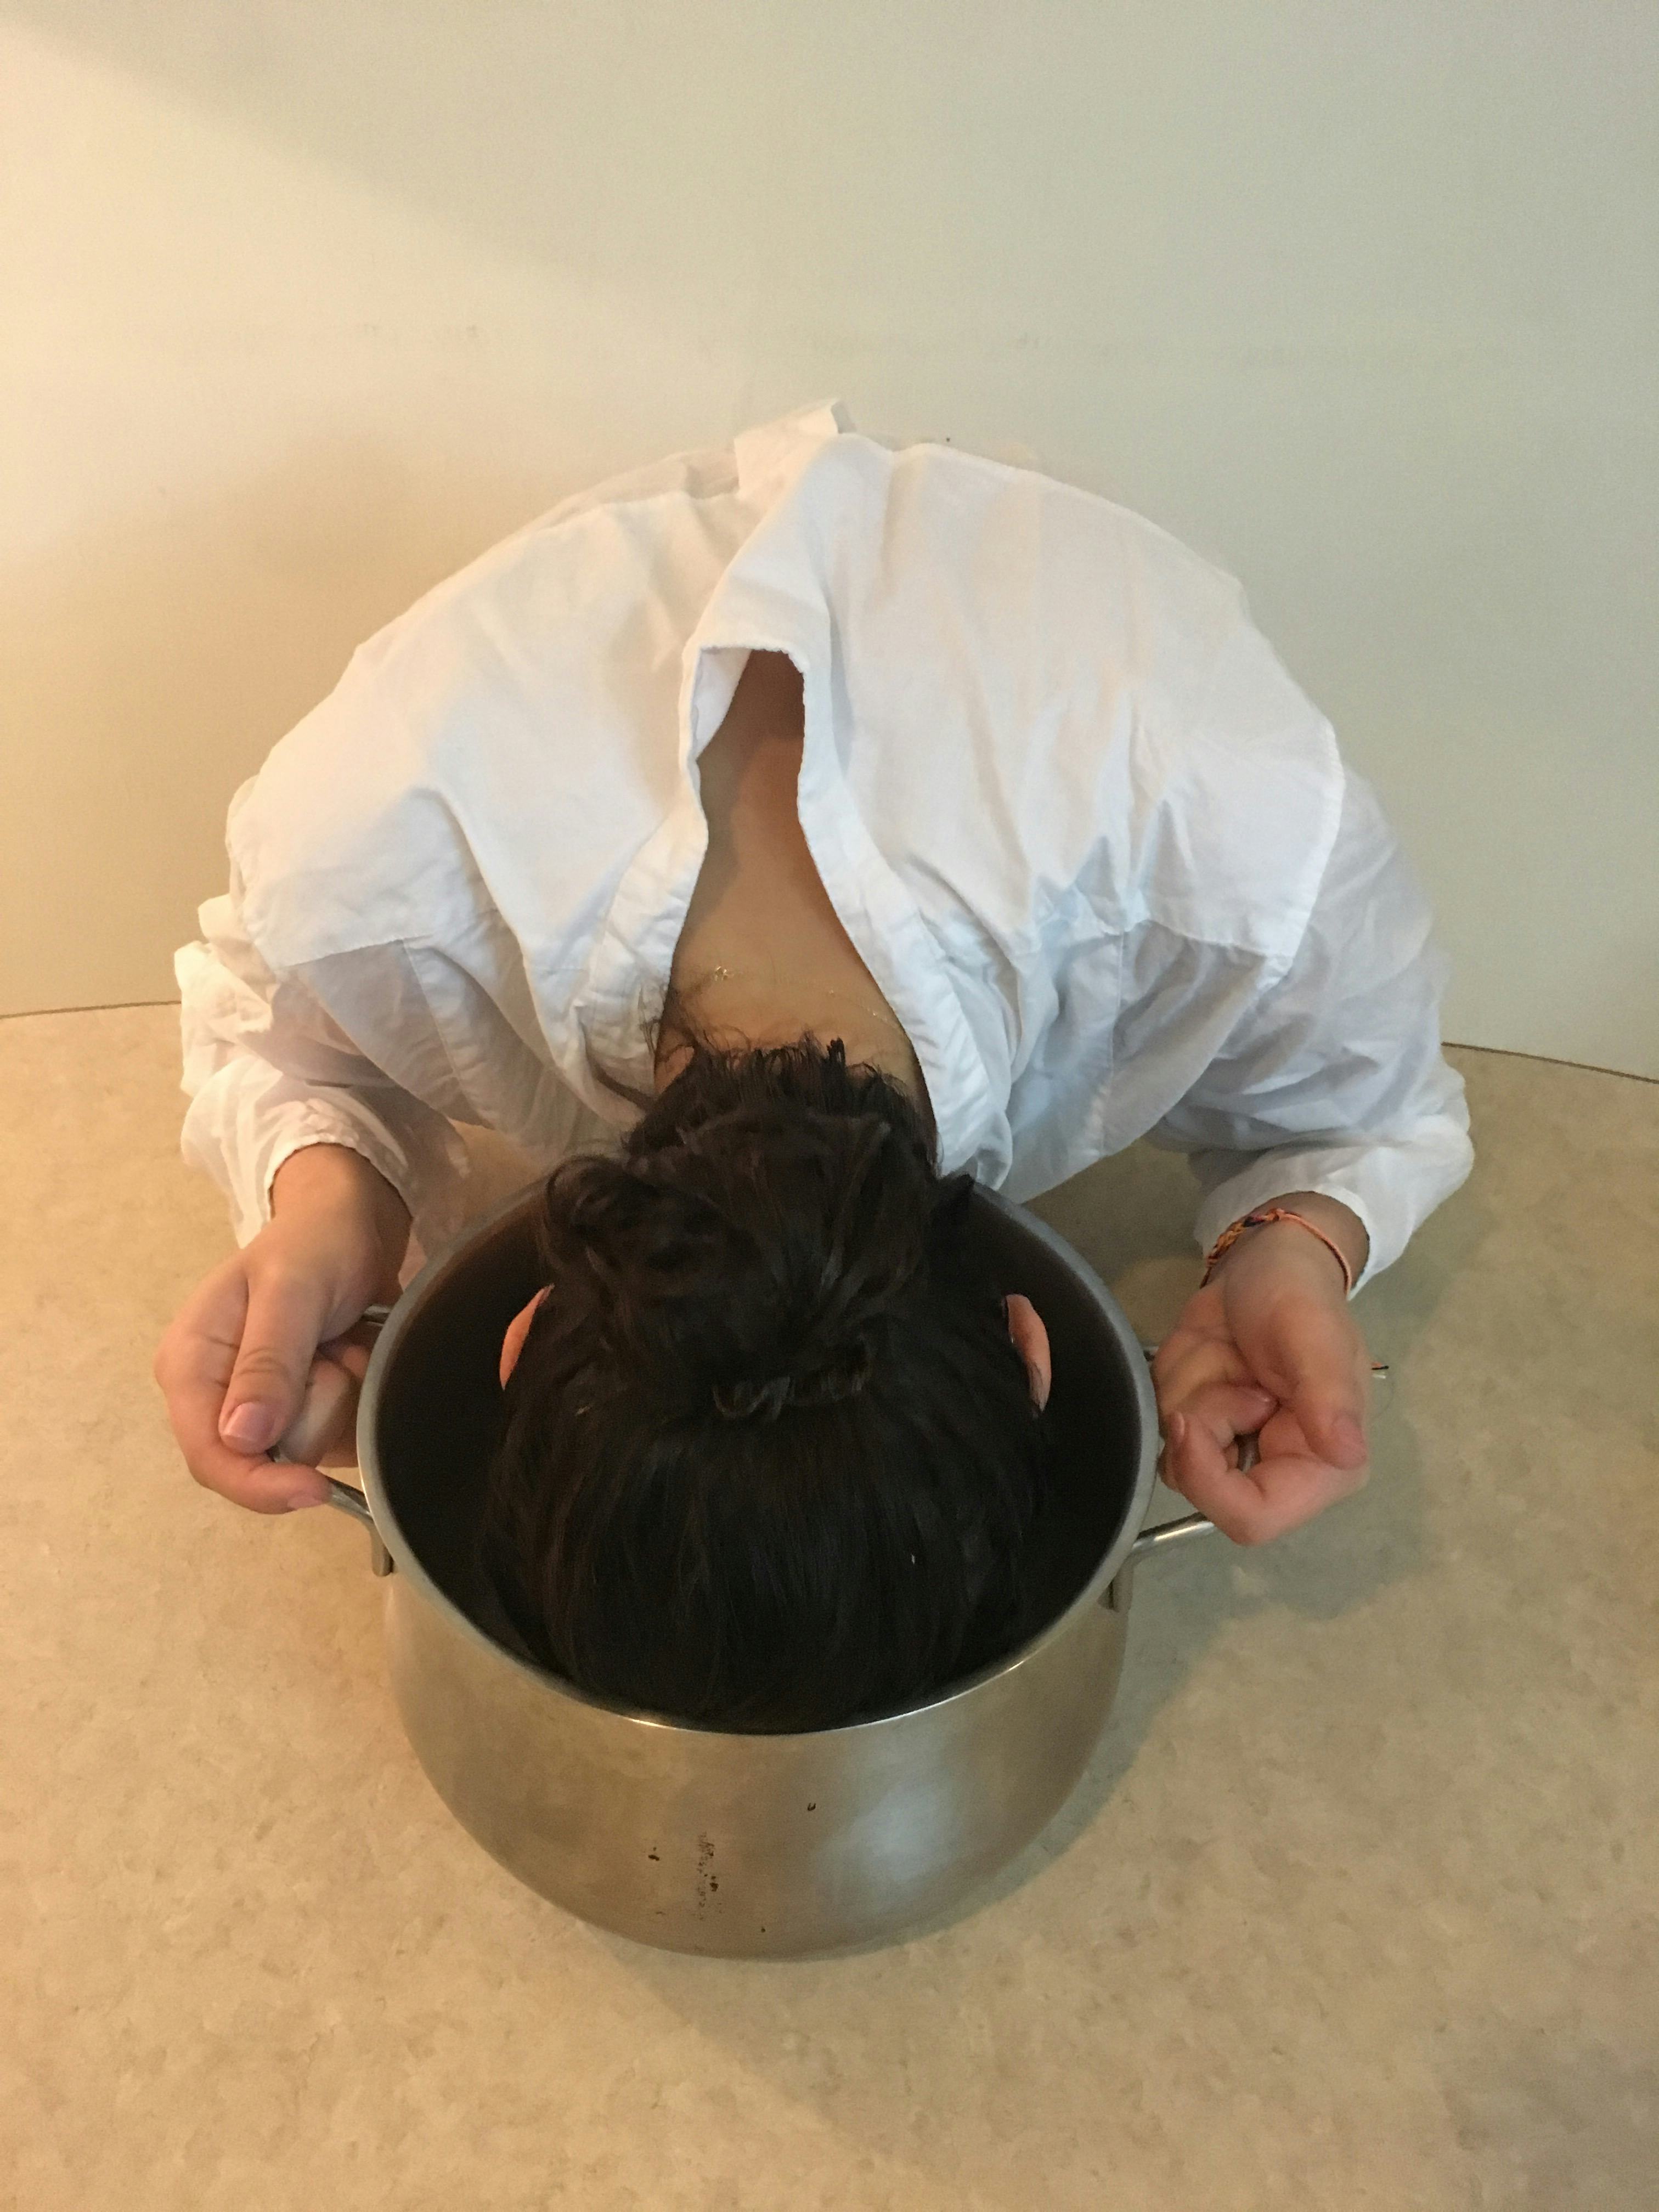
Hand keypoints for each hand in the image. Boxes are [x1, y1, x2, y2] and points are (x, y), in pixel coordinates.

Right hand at [153, 1145, 407, 1514]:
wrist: (352, 1225)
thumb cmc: (314, 1245)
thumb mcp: (291, 1290)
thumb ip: (268, 1361)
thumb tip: (241, 1438)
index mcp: (190, 1366)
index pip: (209, 1457)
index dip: (259, 1484)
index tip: (315, 1488)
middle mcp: (216, 1397)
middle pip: (263, 1463)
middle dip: (313, 1415)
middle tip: (330, 1352)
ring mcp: (260, 1407)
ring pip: (307, 1453)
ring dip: (340, 1401)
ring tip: (342, 1346)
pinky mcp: (301, 1411)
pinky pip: (335, 1440)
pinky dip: (356, 1401)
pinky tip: (353, 1358)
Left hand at [1151, 1220, 1373, 1544]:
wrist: (1265, 1263)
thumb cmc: (1300, 1295)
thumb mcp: (1316, 1335)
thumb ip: (1328, 1396)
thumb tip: (1346, 1454)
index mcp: (1322, 1468)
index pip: (1253, 1518)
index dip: (1210, 1482)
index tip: (1190, 1421)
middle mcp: (1276, 1472)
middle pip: (1201, 1490)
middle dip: (1198, 1420)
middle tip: (1228, 1365)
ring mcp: (1231, 1451)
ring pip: (1171, 1454)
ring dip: (1186, 1392)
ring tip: (1226, 1353)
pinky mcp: (1198, 1426)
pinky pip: (1156, 1422)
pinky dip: (1172, 1381)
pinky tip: (1207, 1355)